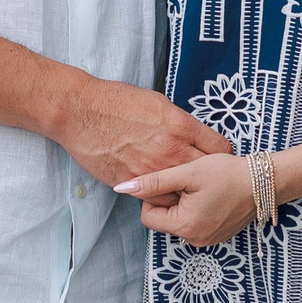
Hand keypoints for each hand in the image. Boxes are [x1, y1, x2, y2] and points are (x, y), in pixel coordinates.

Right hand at [52, 77, 229, 188]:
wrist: (81, 112)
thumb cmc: (116, 101)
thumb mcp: (157, 102)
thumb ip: (179, 122)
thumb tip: (193, 136)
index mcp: (180, 125)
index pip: (219, 148)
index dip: (220, 154)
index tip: (216, 156)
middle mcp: (171, 150)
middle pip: (206, 173)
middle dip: (207, 174)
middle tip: (203, 175)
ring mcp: (152, 170)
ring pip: (183, 193)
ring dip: (184, 191)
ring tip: (180, 186)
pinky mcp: (133, 184)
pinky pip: (157, 200)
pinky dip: (161, 198)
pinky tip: (157, 189)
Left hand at [118, 153, 256, 247]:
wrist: (264, 181)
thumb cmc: (226, 173)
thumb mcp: (187, 172)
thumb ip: (154, 181)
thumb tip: (122, 188)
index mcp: (184, 227)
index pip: (148, 216)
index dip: (155, 196)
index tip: (172, 180)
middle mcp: (194, 240)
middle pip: (163, 220)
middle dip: (170, 200)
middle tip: (189, 182)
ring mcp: (207, 240)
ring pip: (179, 221)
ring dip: (183, 204)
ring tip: (202, 188)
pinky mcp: (217, 235)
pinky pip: (194, 223)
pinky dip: (197, 210)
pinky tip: (210, 195)